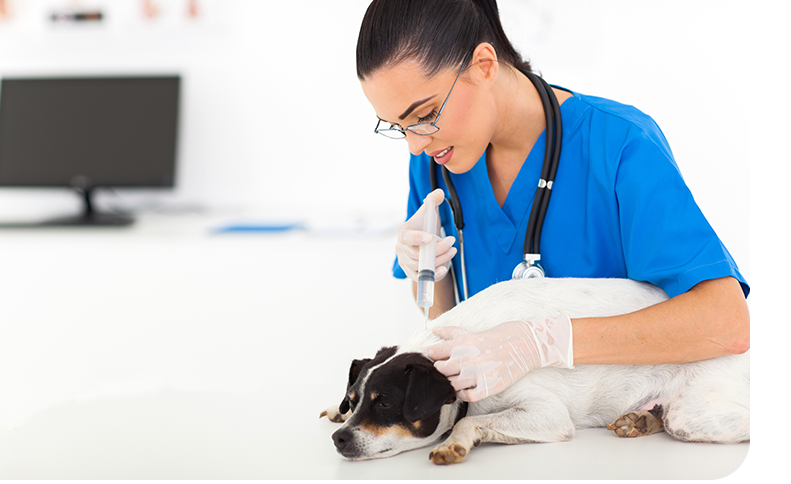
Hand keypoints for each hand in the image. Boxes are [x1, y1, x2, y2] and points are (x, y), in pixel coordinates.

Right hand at [395, 188, 456, 281]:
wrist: (423, 240)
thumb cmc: (424, 225)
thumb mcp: (429, 211)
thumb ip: (433, 200)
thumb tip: (438, 194)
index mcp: (403, 233)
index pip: (407, 237)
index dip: (417, 238)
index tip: (430, 238)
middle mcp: (401, 249)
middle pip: (417, 254)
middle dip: (437, 249)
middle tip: (451, 242)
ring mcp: (405, 262)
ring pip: (422, 266)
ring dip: (439, 260)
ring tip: (452, 251)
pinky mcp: (412, 272)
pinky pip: (421, 277)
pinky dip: (433, 274)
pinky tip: (444, 268)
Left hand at [427, 315, 573, 401]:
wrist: (526, 343)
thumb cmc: (500, 336)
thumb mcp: (474, 332)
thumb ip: (452, 333)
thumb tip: (433, 329)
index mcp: (464, 342)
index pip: (435, 352)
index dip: (431, 357)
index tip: (434, 359)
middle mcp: (469, 358)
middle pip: (441, 370)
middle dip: (440, 370)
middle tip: (444, 371)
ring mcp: (480, 373)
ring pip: (452, 384)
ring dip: (451, 383)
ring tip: (455, 380)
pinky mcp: (490, 386)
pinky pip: (468, 396)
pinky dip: (463, 394)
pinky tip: (465, 388)